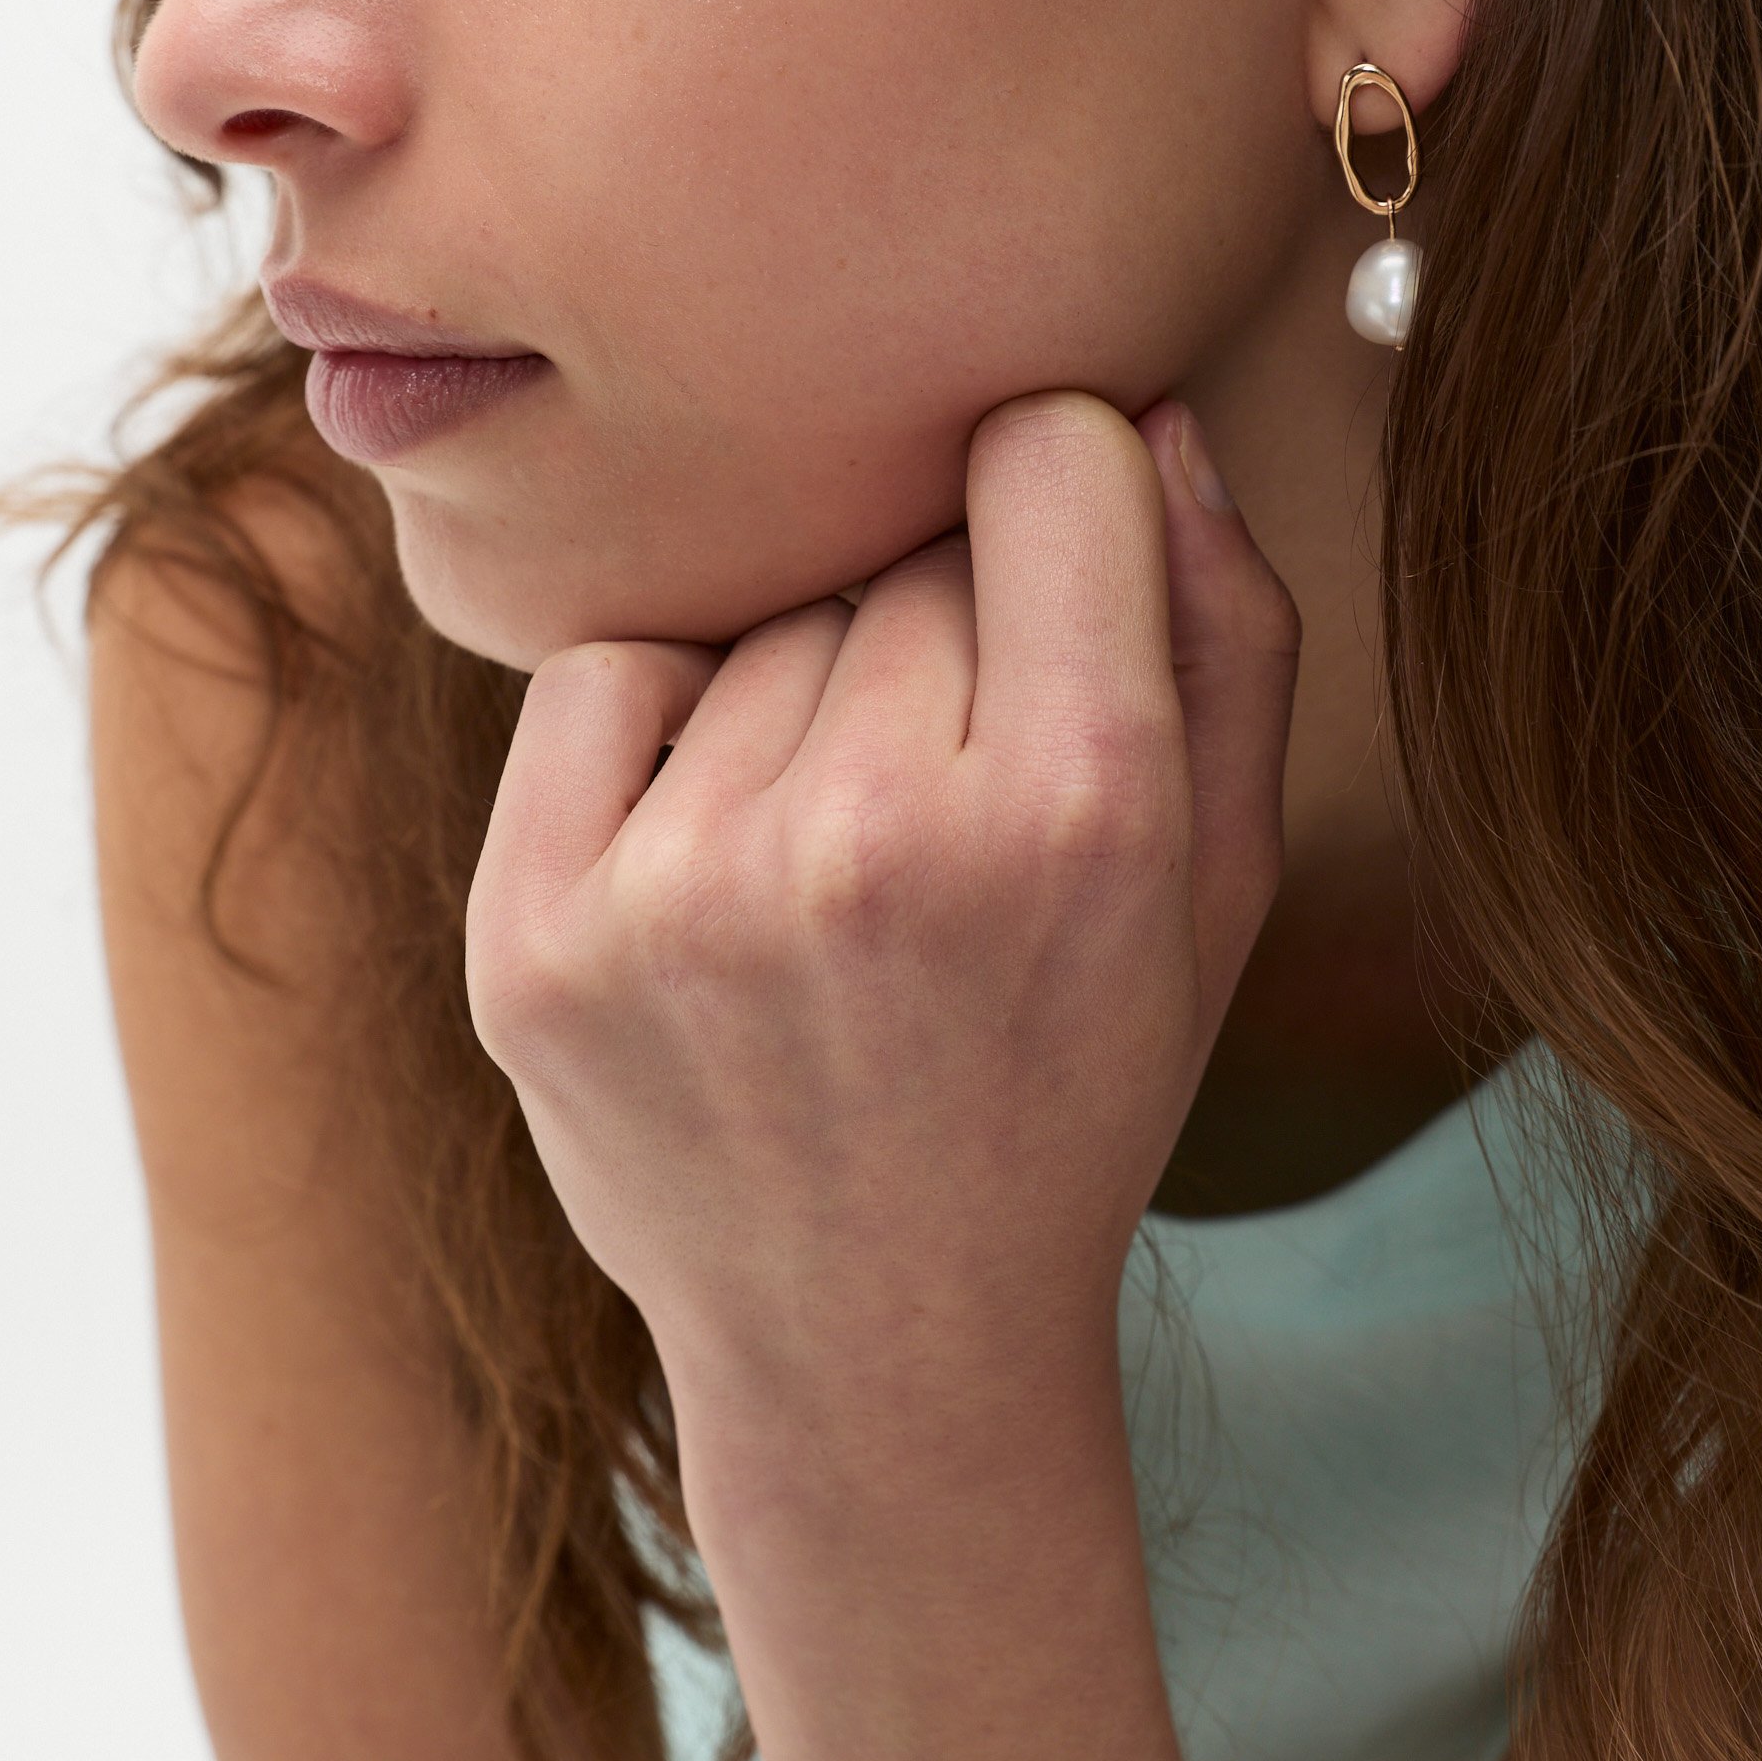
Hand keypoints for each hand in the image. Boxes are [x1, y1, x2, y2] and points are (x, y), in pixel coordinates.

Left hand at [464, 388, 1296, 1417]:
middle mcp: (875, 838)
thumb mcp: (1220, 875)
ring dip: (807, 697)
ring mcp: (685, 888)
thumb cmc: (1075, 1078)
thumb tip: (1141, 411)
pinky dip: (663, 725)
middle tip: (955, 808)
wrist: (881, 1348)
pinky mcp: (536, 931)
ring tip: (844, 871)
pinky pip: (606, 668)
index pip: (1052, 447)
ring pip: (765, 612)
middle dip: (946, 630)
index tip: (1058, 594)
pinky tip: (721, 863)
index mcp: (1082, 807)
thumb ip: (1225, 625)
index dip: (1066, 505)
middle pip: (907, 540)